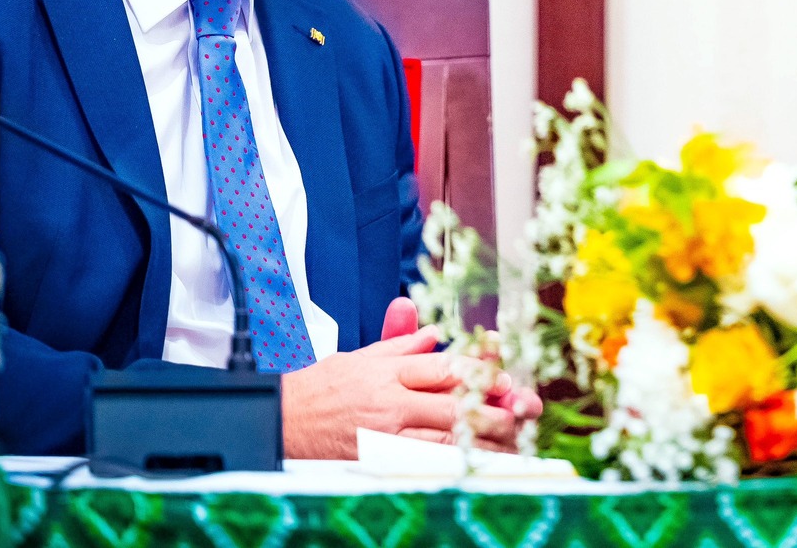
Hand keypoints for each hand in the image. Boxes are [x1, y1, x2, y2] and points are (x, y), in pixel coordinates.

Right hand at [279, 303, 523, 457]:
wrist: (278, 421)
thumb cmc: (319, 388)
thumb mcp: (360, 356)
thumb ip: (400, 345)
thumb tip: (434, 333)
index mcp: (388, 372)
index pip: (442, 368)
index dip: (477, 371)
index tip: (501, 377)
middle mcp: (390, 402)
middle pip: (450, 404)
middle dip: (489, 408)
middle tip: (518, 411)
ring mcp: (384, 434)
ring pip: (442, 436)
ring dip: (479, 438)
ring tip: (509, 439)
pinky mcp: (377, 459)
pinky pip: (422, 461)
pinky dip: (451, 461)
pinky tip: (473, 463)